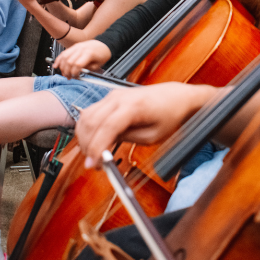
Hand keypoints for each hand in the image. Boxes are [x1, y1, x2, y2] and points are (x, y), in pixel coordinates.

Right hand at [55, 40, 111, 78]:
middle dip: (67, 71)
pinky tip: (56, 65)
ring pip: (64, 57)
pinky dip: (58, 59)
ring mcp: (76, 47)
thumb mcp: (99, 64)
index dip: (74, 73)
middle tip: (69, 77)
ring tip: (64, 73)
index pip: (77, 65)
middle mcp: (81, 49)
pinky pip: (64, 53)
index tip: (76, 77)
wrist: (104, 44)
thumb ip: (89, 69)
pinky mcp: (74, 46)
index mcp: (89, 53)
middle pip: (69, 61)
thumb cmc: (103, 54)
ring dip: (62, 67)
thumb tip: (80, 73)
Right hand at [75, 83, 215, 167]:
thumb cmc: (169, 114)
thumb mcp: (153, 136)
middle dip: (87, 146)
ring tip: (93, 155)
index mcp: (133, 106)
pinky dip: (87, 128)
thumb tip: (106, 146)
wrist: (176, 96)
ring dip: (84, 137)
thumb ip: (129, 139)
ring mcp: (113, 95)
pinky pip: (90, 112)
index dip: (96, 148)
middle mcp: (119, 97)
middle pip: (91, 121)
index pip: (107, 127)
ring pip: (86, 116)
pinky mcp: (111, 97)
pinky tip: (93, 142)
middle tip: (93, 164)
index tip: (93, 164)